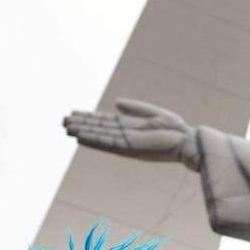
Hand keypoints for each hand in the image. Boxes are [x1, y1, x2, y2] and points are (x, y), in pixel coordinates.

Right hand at [62, 98, 199, 168]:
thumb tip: (115, 102)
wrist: (187, 141)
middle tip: (62, 122)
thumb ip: (134, 108)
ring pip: (100, 136)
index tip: (72, 113)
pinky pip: (110, 143)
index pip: (103, 121)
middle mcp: (125, 134)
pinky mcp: (132, 147)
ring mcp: (127, 142)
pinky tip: (83, 138)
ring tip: (67, 129)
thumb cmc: (174, 128)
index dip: (88, 117)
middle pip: (98, 128)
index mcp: (129, 125)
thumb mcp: (152, 112)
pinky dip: (96, 140)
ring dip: (83, 133)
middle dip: (81, 125)